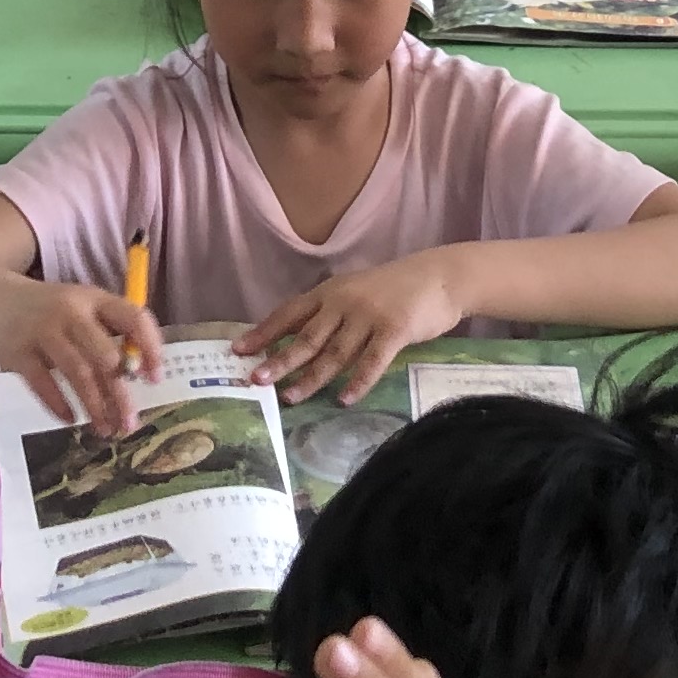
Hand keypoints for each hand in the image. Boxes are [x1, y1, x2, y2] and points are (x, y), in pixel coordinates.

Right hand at [0, 277, 160, 434]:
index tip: (154, 379)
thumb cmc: (42, 308)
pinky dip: (59, 405)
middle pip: (106, 356)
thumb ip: (104, 333)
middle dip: (121, 395)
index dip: (149, 348)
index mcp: (93, 299)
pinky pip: (43, 383)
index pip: (133, 318)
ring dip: (95, 406)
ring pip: (78, 373)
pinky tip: (70, 420)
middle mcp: (71, 311)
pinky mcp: (17, 351)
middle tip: (129, 424)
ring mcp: (42, 330)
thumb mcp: (76, 307)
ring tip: (105, 430)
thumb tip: (135, 375)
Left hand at [242, 255, 467, 404]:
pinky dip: (357, 382)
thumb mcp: (353, 293)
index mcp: (330, 292)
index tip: (239, 351)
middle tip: (257, 380)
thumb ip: (328, 315)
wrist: (439, 277)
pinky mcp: (395, 329)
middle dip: (280, 360)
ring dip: (311, 378)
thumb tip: (293, 342)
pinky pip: (372, 361)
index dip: (263, 332)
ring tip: (291, 398)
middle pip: (307, 337)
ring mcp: (369, 316)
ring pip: (334, 353)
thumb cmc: (393, 289)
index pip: (289, 313)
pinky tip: (343, 400)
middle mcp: (344, 302)